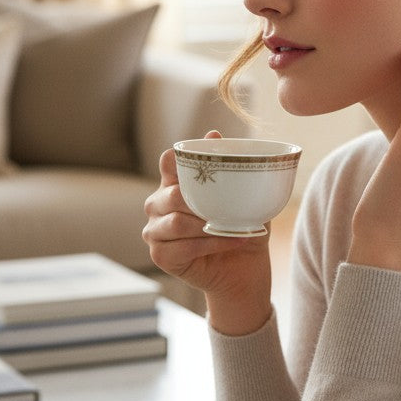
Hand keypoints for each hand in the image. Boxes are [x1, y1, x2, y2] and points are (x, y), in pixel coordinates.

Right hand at [142, 131, 272, 333]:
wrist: (245, 268)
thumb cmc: (240, 227)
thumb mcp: (240, 195)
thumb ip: (225, 166)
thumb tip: (214, 133)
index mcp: (172, 184)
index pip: (168, 162)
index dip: (180, 161)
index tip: (205, 164)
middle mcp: (158, 205)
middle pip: (171, 194)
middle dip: (200, 202)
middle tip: (227, 208)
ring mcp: (155, 232)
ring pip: (176, 222)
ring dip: (208, 226)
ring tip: (232, 227)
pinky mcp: (160, 256)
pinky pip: (184, 247)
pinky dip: (211, 244)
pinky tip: (232, 242)